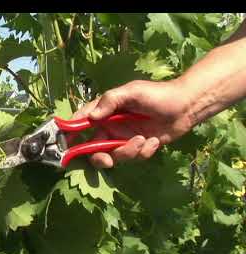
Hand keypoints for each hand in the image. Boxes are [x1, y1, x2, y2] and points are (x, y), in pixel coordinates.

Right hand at [72, 79, 193, 167]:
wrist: (186, 107)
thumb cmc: (157, 94)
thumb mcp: (132, 92)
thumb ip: (110, 101)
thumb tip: (91, 117)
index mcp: (105, 111)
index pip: (82, 122)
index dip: (72, 134)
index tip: (67, 146)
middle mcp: (110, 126)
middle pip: (94, 148)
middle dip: (100, 157)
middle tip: (108, 161)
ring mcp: (123, 138)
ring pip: (115, 156)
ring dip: (129, 152)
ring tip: (145, 141)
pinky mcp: (137, 148)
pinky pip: (133, 158)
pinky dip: (144, 152)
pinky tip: (154, 142)